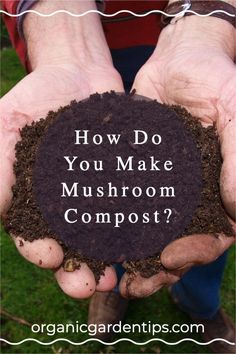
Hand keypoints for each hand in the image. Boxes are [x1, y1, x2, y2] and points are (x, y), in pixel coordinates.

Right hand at [0, 0, 123, 297]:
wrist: (77, 75)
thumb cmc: (35, 99)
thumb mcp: (6, 125)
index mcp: (33, 202)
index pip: (31, 236)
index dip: (39, 250)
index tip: (51, 256)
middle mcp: (67, 208)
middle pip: (69, 248)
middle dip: (77, 271)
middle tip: (88, 286)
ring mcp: (98, 198)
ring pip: (102, 239)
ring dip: (108, 260)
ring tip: (116, 276)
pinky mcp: (125, 185)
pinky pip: (132, 209)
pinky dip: (138, 228)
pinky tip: (146, 241)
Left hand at [120, 15, 235, 297]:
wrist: (180, 60)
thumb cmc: (216, 81)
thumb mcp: (235, 111)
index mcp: (219, 190)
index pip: (214, 234)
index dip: (195, 251)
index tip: (171, 258)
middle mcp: (190, 195)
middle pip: (177, 242)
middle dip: (157, 267)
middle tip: (134, 285)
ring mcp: (161, 186)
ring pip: (147, 230)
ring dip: (131, 254)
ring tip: (110, 274)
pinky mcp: (135, 173)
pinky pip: (122, 201)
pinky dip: (109, 220)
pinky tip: (92, 235)